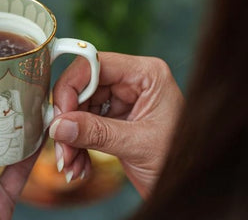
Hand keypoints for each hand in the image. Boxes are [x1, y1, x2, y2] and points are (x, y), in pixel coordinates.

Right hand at [50, 52, 183, 197]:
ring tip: (71, 165)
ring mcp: (122, 98)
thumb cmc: (181, 160)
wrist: (190, 185)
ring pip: (79, 108)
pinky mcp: (114, 116)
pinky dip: (77, 144)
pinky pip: (84, 123)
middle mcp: (131, 80)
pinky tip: (80, 165)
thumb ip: (96, 132)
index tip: (59, 116)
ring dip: (70, 137)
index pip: (95, 65)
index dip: (71, 87)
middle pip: (83, 88)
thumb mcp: (138, 145)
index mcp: (145, 74)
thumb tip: (58, 125)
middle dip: (68, 120)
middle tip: (62, 149)